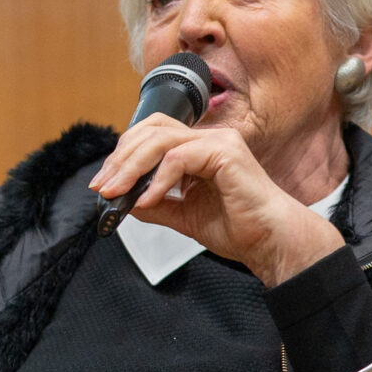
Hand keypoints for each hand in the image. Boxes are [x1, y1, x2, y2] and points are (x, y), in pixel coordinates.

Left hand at [90, 116, 343, 286]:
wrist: (269, 242)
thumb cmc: (237, 227)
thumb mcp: (182, 215)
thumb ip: (153, 203)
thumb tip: (121, 200)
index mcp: (198, 150)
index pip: (151, 135)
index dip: (122, 155)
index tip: (104, 183)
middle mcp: (208, 139)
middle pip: (150, 130)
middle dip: (120, 159)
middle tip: (103, 187)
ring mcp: (218, 141)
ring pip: (160, 141)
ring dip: (131, 167)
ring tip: (117, 193)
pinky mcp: (226, 152)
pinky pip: (178, 158)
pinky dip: (158, 180)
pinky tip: (149, 201)